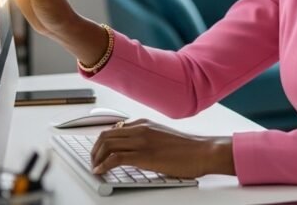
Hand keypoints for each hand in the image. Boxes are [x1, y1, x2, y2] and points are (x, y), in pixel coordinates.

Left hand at [91, 119, 233, 177]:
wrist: (203, 151)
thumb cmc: (188, 148)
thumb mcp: (163, 137)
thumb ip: (147, 138)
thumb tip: (133, 150)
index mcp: (145, 123)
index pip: (114, 128)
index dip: (102, 142)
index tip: (99, 152)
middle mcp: (141, 129)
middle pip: (106, 135)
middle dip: (95, 150)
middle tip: (93, 161)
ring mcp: (142, 141)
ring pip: (107, 144)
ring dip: (96, 157)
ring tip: (95, 168)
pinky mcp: (144, 155)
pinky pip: (115, 158)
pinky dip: (103, 165)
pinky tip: (100, 171)